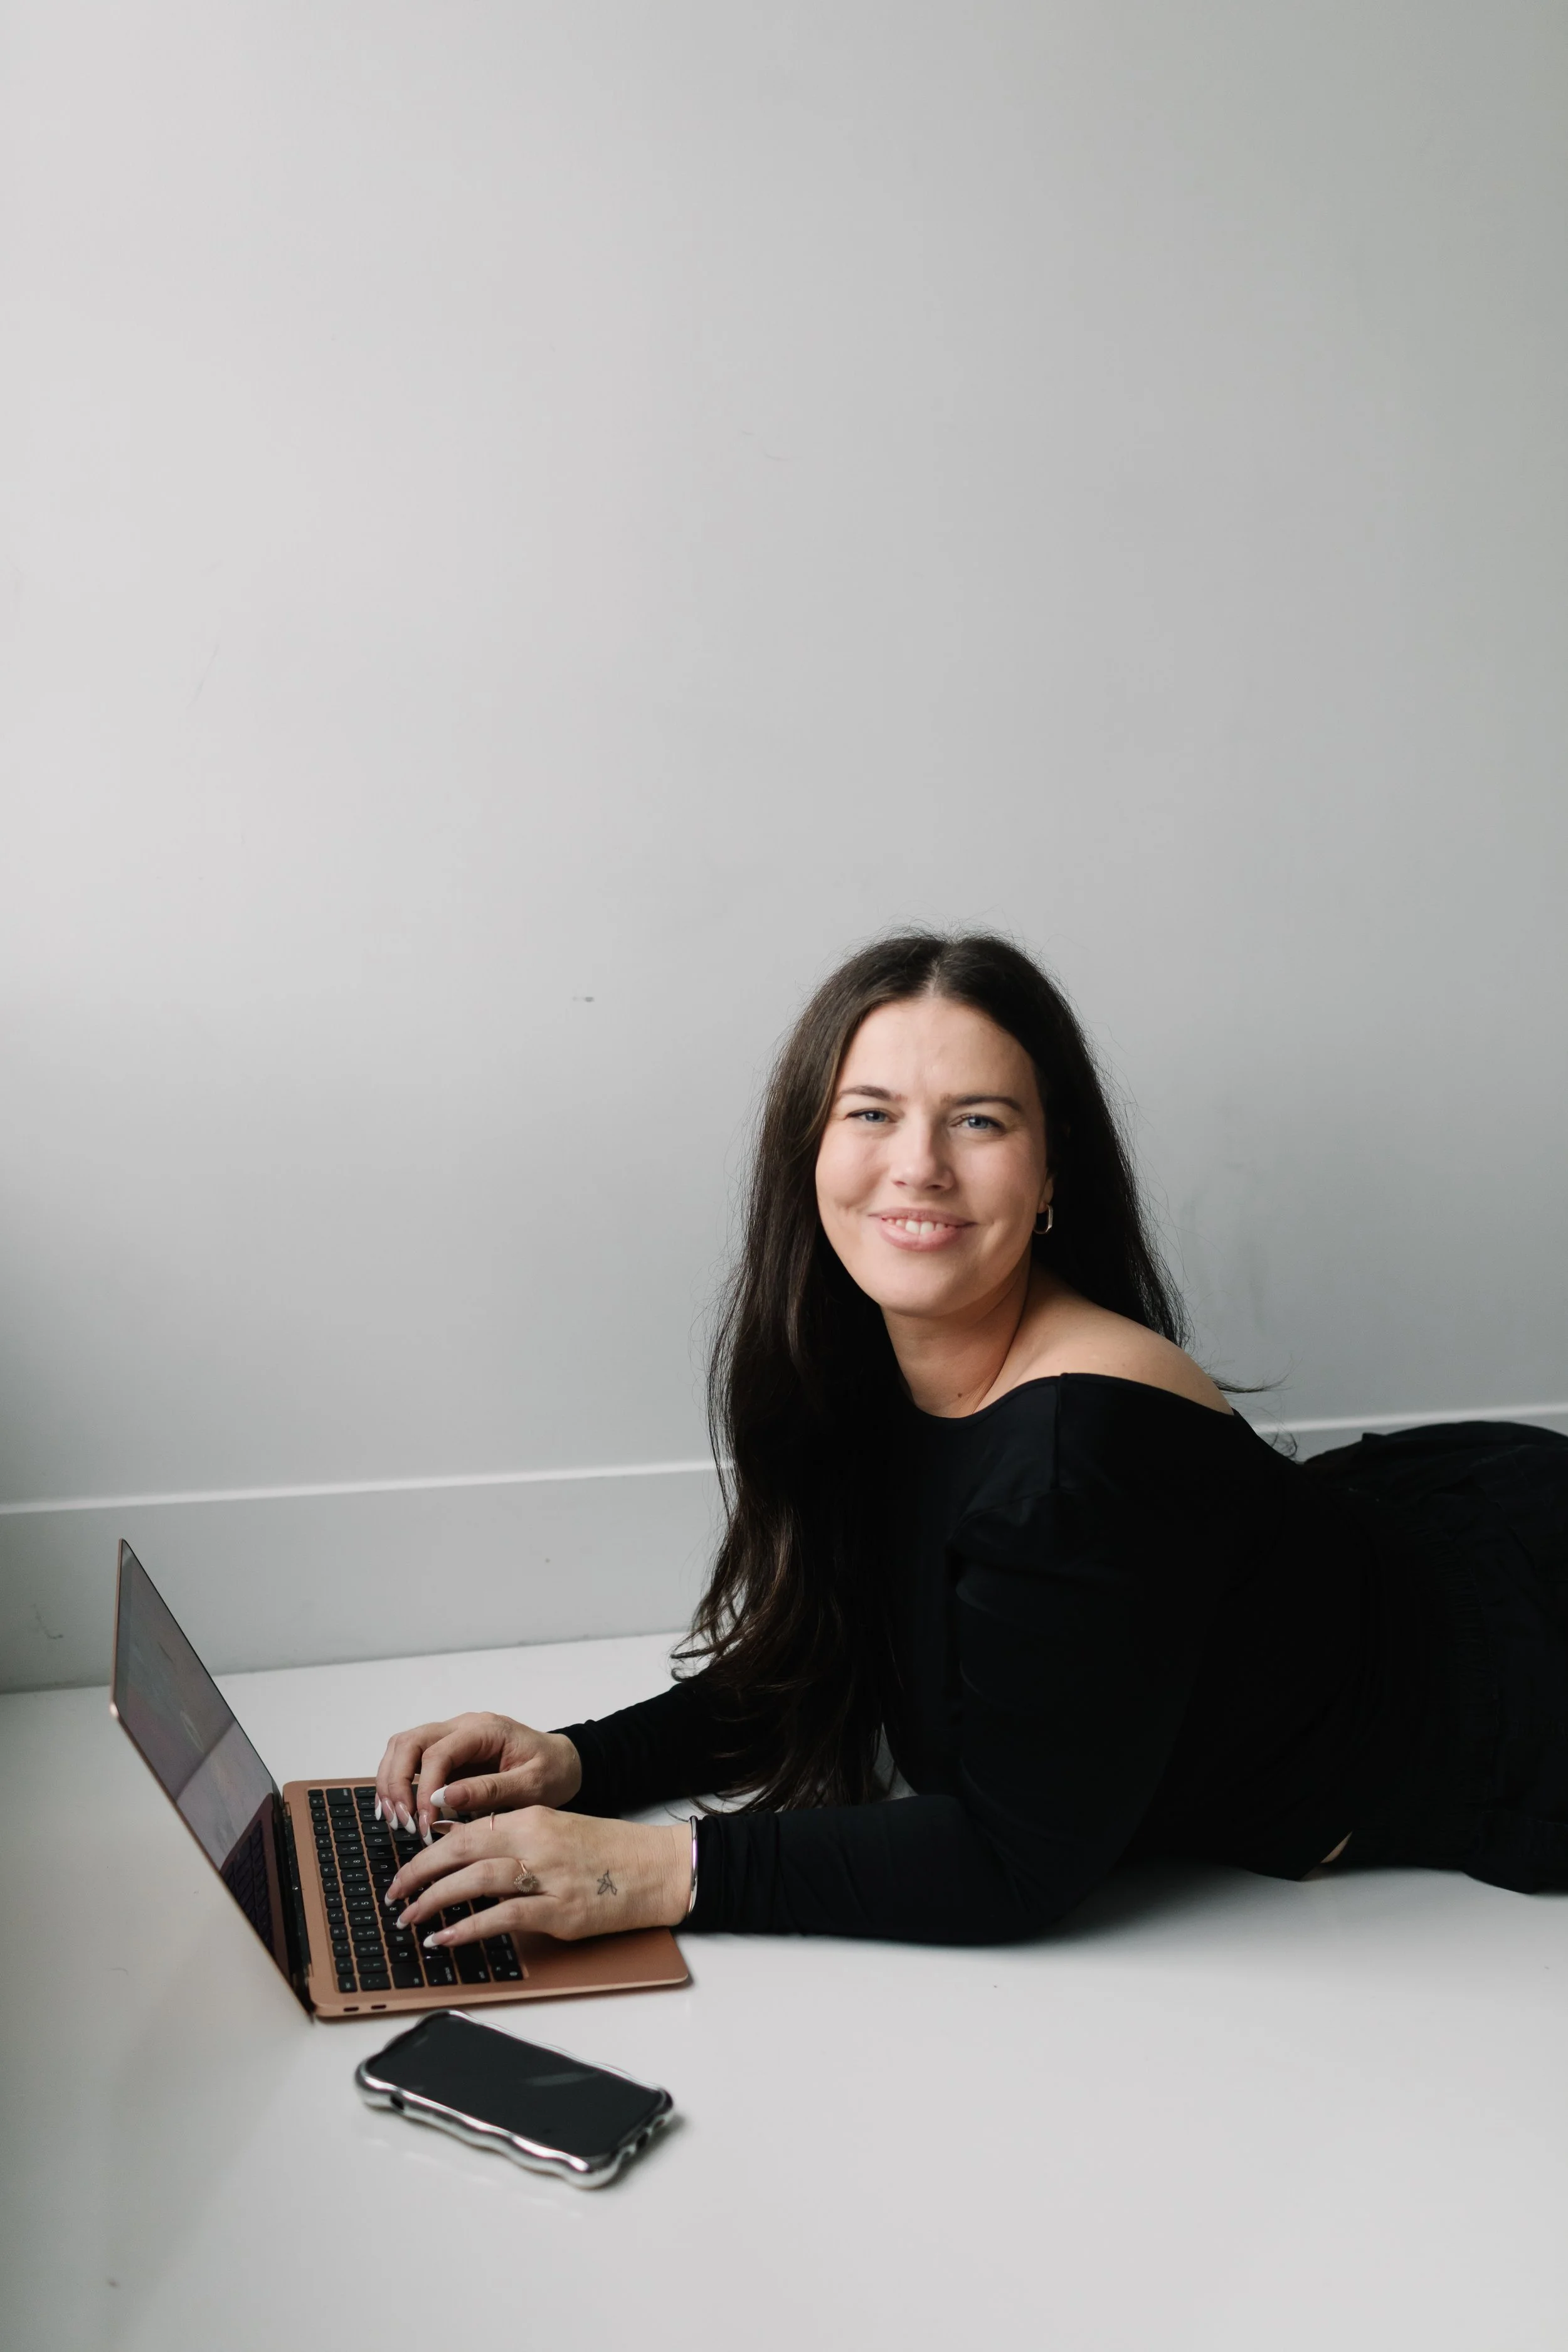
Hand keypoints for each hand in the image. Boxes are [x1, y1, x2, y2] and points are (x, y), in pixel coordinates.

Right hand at [374, 1712, 582, 1842]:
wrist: (565, 1764)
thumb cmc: (553, 1772)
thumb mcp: (532, 1786)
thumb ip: (490, 1790)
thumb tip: (443, 1798)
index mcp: (485, 1730)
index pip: (438, 1752)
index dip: (424, 1788)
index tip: (424, 1823)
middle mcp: (463, 1727)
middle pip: (409, 1742)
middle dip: (397, 1782)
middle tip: (403, 1821)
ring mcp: (452, 1737)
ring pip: (402, 1747)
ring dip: (392, 1782)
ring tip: (396, 1819)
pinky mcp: (448, 1753)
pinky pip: (411, 1760)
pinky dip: (398, 1782)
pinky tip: (399, 1810)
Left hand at [384, 1807, 691, 1945]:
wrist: (658, 1867)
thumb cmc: (609, 1852)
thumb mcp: (558, 1831)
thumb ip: (515, 1840)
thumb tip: (466, 1860)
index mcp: (533, 1816)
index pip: (467, 1827)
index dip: (429, 1849)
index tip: (406, 1866)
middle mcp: (535, 1840)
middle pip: (461, 1849)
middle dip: (419, 1872)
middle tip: (394, 1892)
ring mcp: (548, 1876)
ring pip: (475, 1880)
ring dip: (434, 1900)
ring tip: (409, 1917)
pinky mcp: (560, 1911)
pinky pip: (503, 1917)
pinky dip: (468, 1928)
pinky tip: (445, 1939)